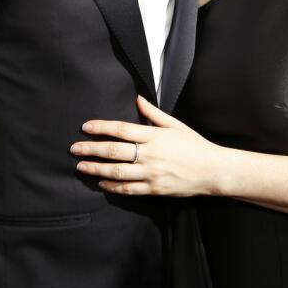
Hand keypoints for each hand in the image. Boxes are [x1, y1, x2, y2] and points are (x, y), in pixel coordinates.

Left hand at [71, 96, 223, 196]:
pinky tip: (101, 182)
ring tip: (81, 166)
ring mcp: (151, 174)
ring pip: (117, 172)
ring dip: (96, 168)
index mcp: (154, 136)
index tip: (85, 127)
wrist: (213, 171)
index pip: (121, 129)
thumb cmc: (195, 145)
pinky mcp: (154, 189)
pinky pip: (128, 189)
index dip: (101, 127)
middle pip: (114, 151)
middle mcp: (150, 155)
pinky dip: (112, 186)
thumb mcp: (176, 125)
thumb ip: (154, 113)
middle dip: (91, 149)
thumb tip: (138, 98)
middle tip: (74, 148)